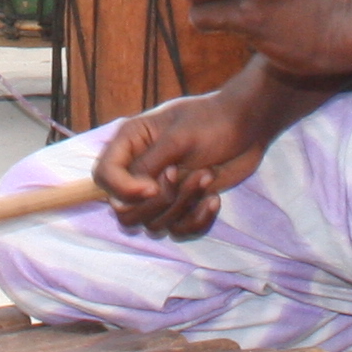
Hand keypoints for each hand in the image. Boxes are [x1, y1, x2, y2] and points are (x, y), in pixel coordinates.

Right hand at [93, 81, 275, 239]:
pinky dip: (198, 220)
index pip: (103, 176)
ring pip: (154, 224)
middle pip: (125, 211)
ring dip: (184, 205)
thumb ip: (149, 164)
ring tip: (206, 176)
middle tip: (182, 175)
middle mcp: (140, 171)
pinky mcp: (183, 206)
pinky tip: (215, 199)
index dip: (123, 189)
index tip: (152, 186)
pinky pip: (179, 230)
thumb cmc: (211, 121)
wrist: (247, 127)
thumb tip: (132, 195)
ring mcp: (161, 191)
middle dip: (158, 202)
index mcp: (130, 144)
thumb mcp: (178, 138)